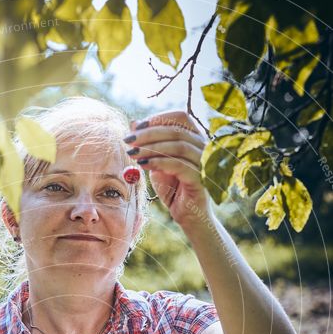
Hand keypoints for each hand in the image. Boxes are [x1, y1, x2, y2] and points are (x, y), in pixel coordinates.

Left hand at [125, 111, 212, 227]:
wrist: (187, 216)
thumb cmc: (174, 188)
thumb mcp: (157, 163)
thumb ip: (149, 145)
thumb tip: (134, 123)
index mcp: (196, 138)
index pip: (180, 117)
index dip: (158, 118)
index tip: (136, 127)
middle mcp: (204, 147)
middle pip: (177, 130)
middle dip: (149, 134)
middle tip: (129, 140)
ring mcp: (205, 162)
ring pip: (178, 146)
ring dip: (152, 148)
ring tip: (133, 153)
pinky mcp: (201, 179)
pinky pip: (179, 165)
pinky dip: (159, 163)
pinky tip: (143, 165)